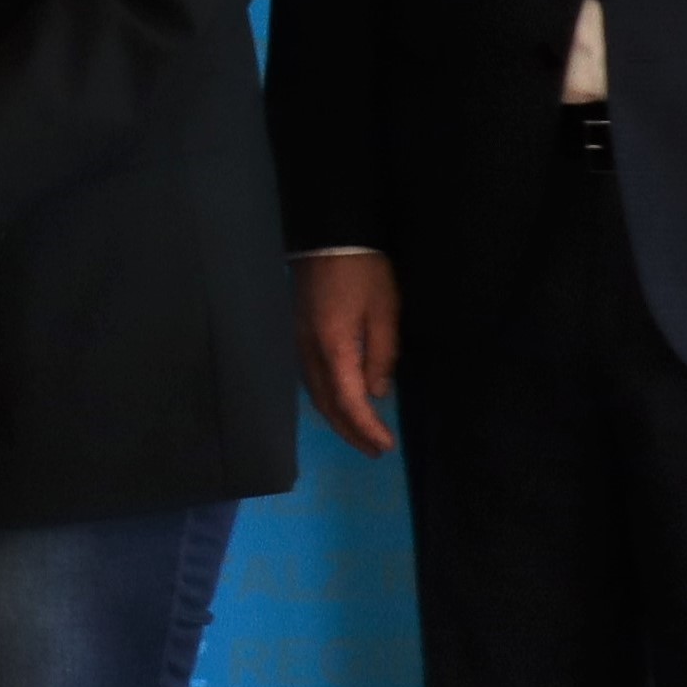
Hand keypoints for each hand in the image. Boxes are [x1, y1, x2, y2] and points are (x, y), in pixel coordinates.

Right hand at [297, 252, 401, 456]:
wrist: (329, 237)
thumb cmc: (363, 272)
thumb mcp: (384, 311)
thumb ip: (381, 354)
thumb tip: (377, 392)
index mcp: (333, 347)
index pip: (348, 400)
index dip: (366, 427)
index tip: (386, 445)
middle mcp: (310, 352)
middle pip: (326, 404)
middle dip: (350, 431)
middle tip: (375, 450)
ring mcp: (300, 344)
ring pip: (315, 394)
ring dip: (337, 418)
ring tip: (360, 434)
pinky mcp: (300, 335)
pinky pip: (311, 379)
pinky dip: (327, 400)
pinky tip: (341, 403)